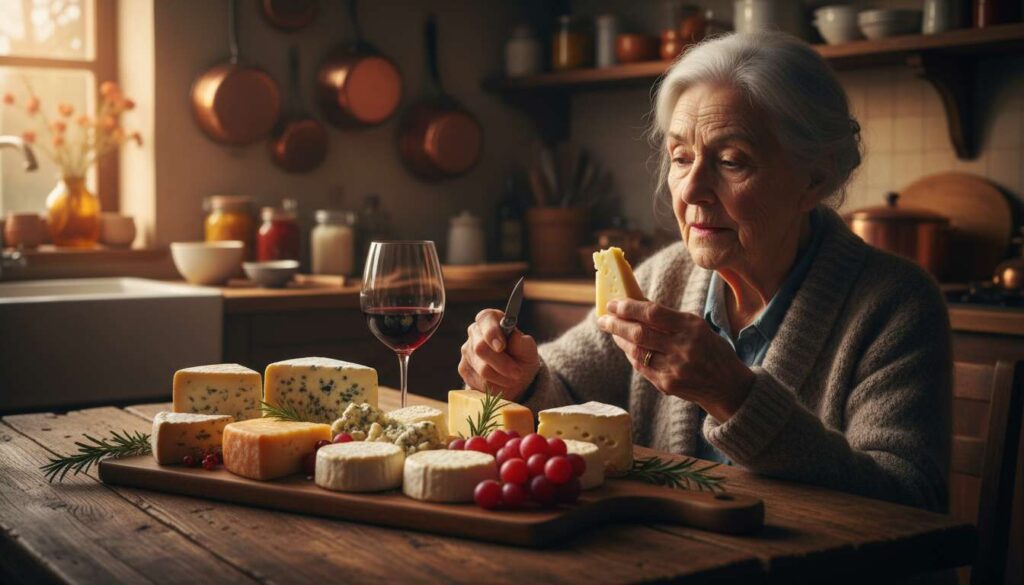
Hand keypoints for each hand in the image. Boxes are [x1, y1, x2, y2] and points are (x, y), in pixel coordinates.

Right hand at [459, 309, 540, 402]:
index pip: (485, 319)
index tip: (501, 346)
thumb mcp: (529, 351)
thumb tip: (515, 337)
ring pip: (482, 368)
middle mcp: (475, 332)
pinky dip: (495, 385)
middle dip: (502, 363)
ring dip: (502, 377)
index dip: (492, 332)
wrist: (514, 377)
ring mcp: (466, 351)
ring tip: (513, 377)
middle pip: (481, 348)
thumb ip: (524, 343)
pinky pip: (479, 381)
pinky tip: (502, 381)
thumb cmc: (521, 357)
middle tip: (517, 372)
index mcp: (490, 319)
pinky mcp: (464, 369)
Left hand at [596, 299, 753, 421]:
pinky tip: (626, 347)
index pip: (652, 313)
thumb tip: (634, 303)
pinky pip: (641, 367)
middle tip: (603, 318)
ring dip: (620, 340)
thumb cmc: (710, 349)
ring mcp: (674, 369)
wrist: (727, 386)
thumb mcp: (696, 327)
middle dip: (616, 324)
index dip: (629, 307)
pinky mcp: (667, 385)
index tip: (613, 303)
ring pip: (636, 351)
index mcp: (692, 327)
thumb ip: (668, 318)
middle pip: (639, 333)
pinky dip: (631, 355)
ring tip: (612, 330)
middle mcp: (683, 347)